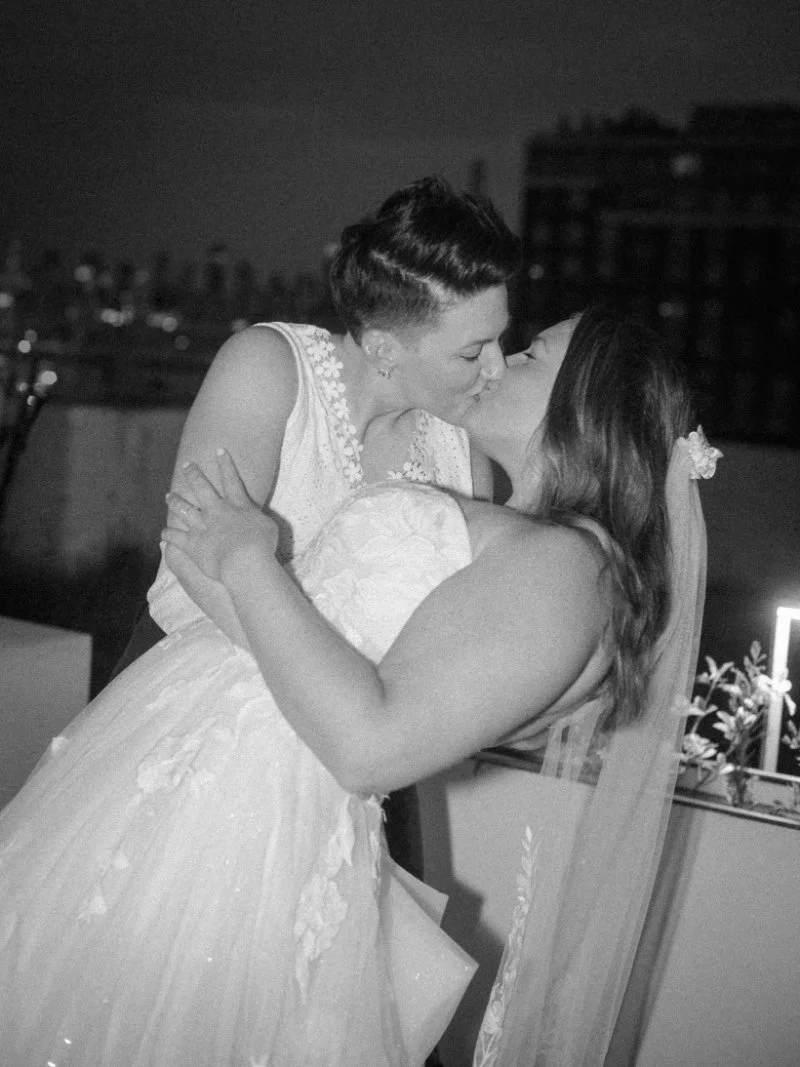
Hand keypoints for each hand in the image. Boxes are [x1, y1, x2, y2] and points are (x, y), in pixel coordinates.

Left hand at [162, 450, 278, 582]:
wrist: (244, 560)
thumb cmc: (262, 544)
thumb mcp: (268, 527)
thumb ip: (258, 519)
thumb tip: (255, 520)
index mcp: (237, 505)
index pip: (231, 479)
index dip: (225, 464)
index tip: (219, 450)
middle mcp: (216, 511)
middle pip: (202, 488)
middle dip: (194, 474)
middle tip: (187, 465)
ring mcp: (201, 526)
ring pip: (184, 509)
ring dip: (175, 501)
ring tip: (168, 495)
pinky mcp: (192, 544)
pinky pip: (176, 537)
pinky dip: (169, 534)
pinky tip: (163, 533)